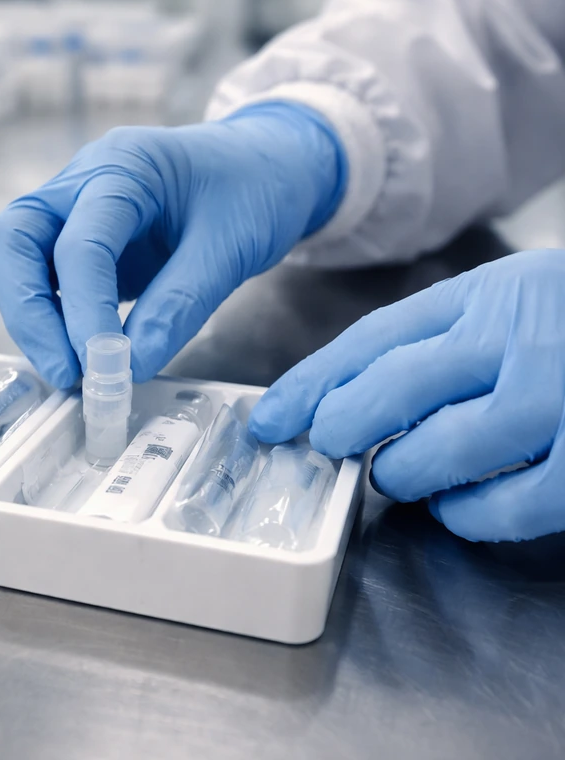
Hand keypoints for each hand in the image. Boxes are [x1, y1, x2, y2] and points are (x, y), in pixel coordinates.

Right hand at [0, 101, 344, 387]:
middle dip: (28, 311)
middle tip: (62, 371)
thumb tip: (133, 364)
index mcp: (123, 166)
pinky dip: (53, 319)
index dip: (85, 310)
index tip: (103, 367)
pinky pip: (45, 278)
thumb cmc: (258, 188)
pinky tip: (76, 356)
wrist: (269, 164)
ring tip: (70, 373)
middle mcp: (83, 181)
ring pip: (18, 259)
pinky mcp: (79, 241)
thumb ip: (182, 303)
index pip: (80, 242)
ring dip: (33, 320)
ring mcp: (74, 209)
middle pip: (14, 238)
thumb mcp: (234, 246)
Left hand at [249, 250, 564, 542]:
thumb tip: (350, 395)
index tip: (270, 415)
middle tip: (329, 446)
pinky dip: (468, 515)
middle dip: (343, 425)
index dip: (313, 380)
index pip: (375, 335)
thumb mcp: (516, 300)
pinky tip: (457, 508)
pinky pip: (509, 506)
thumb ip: (446, 337)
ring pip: (439, 452)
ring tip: (401, 472)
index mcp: (494, 290)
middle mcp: (523, 336)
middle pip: (393, 389)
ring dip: (404, 473)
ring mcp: (560, 397)